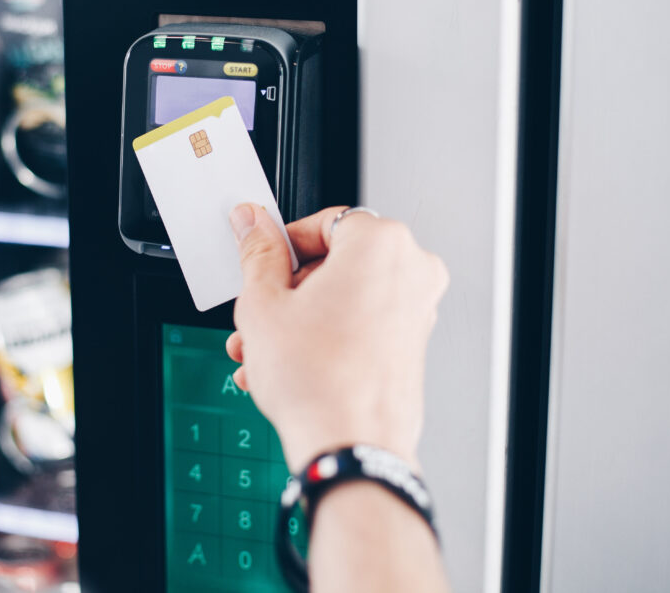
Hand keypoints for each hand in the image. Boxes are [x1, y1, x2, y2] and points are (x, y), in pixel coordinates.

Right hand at [227, 205, 446, 472]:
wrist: (351, 447)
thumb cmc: (319, 382)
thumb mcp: (264, 303)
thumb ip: (258, 252)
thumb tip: (252, 223)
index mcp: (381, 244)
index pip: (322, 222)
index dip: (282, 246)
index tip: (260, 261)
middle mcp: (411, 271)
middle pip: (334, 263)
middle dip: (286, 292)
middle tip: (255, 314)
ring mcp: (417, 310)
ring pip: (344, 298)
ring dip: (297, 320)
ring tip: (260, 350)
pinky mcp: (413, 345)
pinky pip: (361, 324)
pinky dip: (325, 337)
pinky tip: (287, 364)